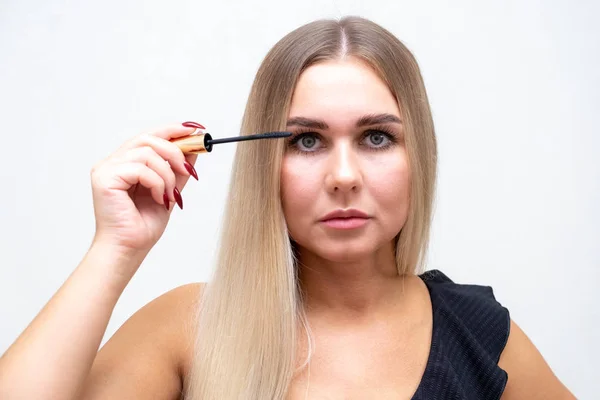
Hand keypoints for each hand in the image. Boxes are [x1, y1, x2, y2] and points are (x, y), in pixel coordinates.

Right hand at [90, 122, 202, 257]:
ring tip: (169, 195)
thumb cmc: (142, 226)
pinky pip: (140, 168)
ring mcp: (106, 169)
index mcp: (125, 163)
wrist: (129, 249)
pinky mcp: (104, 178)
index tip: (194, 130)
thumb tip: (192, 149)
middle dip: (174, 150)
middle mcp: (113, 162)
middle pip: (147, 138)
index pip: (148, 136)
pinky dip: (157, 183)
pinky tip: (158, 198)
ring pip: (146, 152)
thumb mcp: (169, 191)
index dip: (171, 130)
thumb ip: (177, 170)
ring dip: (167, 174)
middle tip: (187, 169)